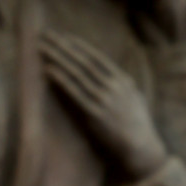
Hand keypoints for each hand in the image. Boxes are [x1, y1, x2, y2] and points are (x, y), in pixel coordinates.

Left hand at [40, 31, 166, 180]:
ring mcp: (105, 100)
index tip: (64, 36)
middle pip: (83, 61)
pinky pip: (75, 93)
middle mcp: (114, 87)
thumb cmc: (138, 127)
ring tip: (42, 48)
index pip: (97, 57)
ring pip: (77, 74)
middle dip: (64, 47)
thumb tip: (110, 76)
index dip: (79, 46)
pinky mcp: (95, 115)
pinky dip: (61, 80)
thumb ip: (122, 86)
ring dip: (58, 59)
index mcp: (124, 81)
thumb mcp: (135, 99)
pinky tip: (49, 71)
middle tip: (46, 35)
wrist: (143, 150)